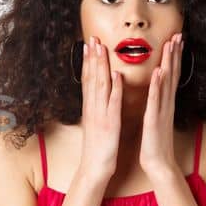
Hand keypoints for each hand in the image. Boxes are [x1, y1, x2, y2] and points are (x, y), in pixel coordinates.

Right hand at [78, 37, 119, 178]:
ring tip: (102, 49)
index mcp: (91, 106)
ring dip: (101, 66)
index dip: (88, 60)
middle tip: (92, 38)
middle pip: (91, 77)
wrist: (95, 167)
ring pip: (100, 85)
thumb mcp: (95, 122)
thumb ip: (96, 106)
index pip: (88, 78)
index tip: (89, 44)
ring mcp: (101, 114)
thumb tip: (97, 93)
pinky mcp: (110, 123)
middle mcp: (93, 107)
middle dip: (92, 56)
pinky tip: (117, 76)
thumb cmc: (98, 146)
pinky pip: (113, 103)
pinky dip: (115, 88)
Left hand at [139, 32, 183, 176]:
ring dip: (169, 63)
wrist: (158, 163)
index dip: (174, 56)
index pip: (171, 74)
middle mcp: (166, 103)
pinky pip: (156, 99)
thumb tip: (159, 88)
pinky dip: (158, 85)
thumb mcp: (157, 117)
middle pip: (172, 74)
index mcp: (165, 102)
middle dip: (175, 53)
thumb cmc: (155, 141)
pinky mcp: (154, 119)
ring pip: (167, 82)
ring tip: (171, 45)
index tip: (175, 39)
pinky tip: (159, 72)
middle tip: (178, 34)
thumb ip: (159, 102)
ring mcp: (162, 110)